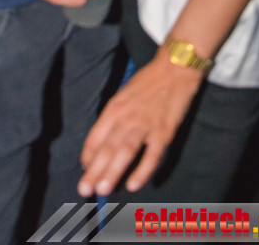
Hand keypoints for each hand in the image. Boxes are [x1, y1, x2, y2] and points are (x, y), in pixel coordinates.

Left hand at [78, 51, 202, 196]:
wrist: (174, 69)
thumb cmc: (147, 82)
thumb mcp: (123, 95)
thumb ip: (113, 118)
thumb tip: (103, 142)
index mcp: (114, 108)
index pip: (95, 136)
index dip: (88, 156)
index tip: (84, 171)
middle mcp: (127, 117)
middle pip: (107, 147)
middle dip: (94, 171)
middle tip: (84, 190)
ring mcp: (146, 125)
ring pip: (125, 151)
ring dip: (113, 171)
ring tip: (102, 190)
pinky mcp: (165, 132)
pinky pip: (152, 155)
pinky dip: (143, 170)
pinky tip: (134, 185)